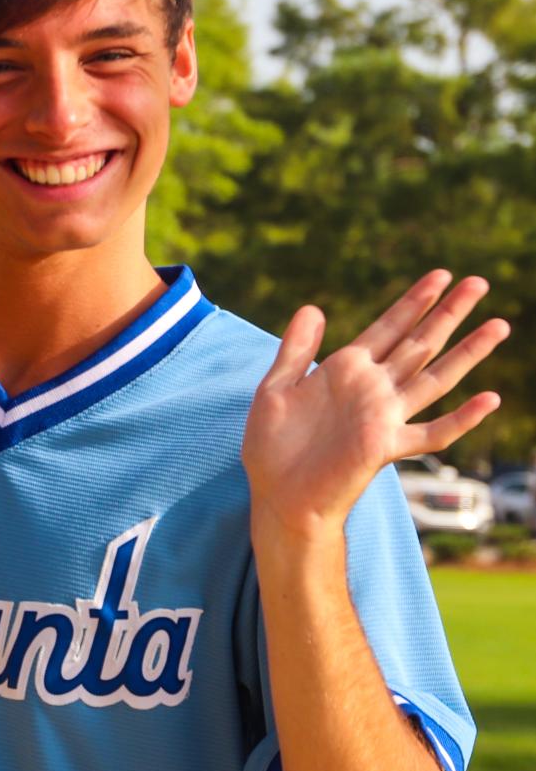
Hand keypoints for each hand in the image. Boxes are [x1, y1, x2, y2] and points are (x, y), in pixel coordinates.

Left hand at [243, 271, 508, 541]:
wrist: (278, 494)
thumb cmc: (272, 445)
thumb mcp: (275, 387)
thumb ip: (296, 349)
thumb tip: (313, 307)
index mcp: (346, 370)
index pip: (388, 327)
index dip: (414, 301)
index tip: (441, 275)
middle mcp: (372, 388)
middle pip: (419, 343)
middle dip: (448, 313)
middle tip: (479, 282)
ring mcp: (383, 416)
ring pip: (435, 378)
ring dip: (467, 353)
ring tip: (498, 326)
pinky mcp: (386, 446)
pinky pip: (433, 433)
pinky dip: (461, 418)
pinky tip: (488, 399)